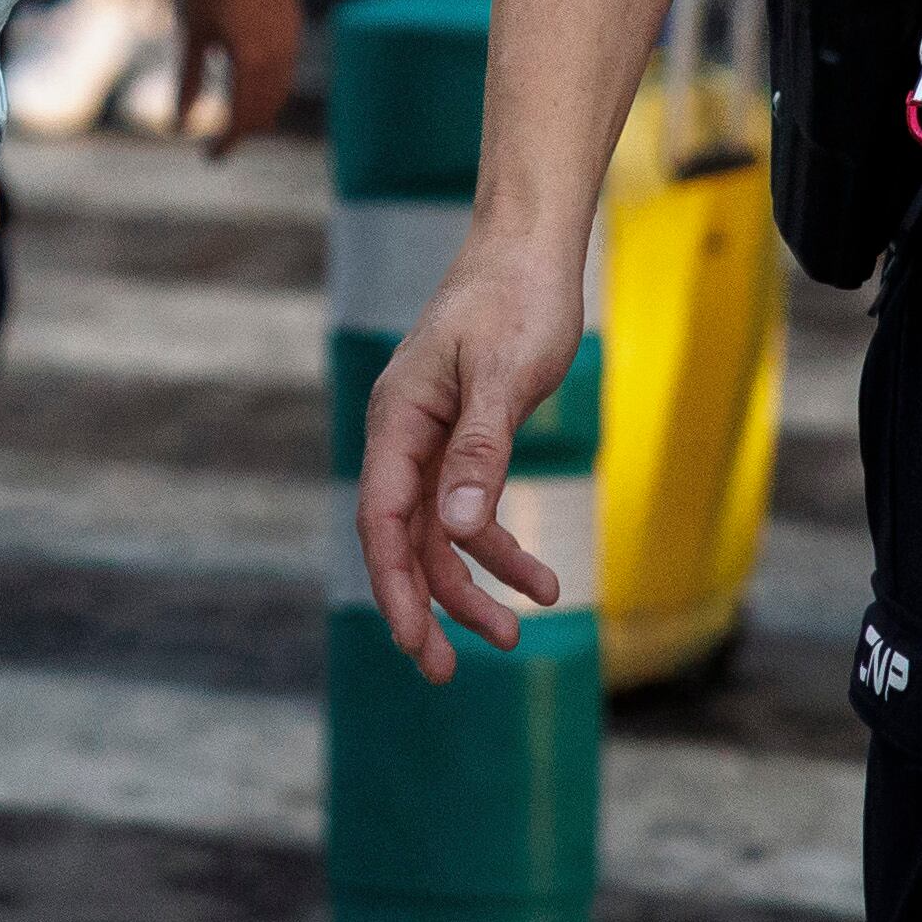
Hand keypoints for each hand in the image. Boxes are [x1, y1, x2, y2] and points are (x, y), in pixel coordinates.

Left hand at [175, 0, 302, 153]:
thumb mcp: (193, 30)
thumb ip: (189, 79)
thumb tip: (179, 122)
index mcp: (254, 61)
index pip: (244, 117)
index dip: (228, 142)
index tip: (212, 158)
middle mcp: (281, 57)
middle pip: (265, 110)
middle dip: (243, 132)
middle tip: (219, 147)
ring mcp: (292, 41)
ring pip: (278, 93)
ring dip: (258, 112)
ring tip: (234, 123)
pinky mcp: (294, 27)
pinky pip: (285, 72)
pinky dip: (269, 90)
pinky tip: (251, 89)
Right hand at [355, 228, 583, 679]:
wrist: (528, 252)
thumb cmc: (513, 304)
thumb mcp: (502, 378)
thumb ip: (478, 452)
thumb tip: (458, 527)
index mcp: (398, 419)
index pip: (383, 519)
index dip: (394, 584)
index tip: (415, 642)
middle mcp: (405, 434)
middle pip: (402, 537)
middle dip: (424, 604)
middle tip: (444, 670)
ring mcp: (432, 437)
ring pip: (438, 531)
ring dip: (471, 583)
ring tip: (518, 633)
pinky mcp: (464, 437)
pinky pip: (467, 507)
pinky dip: (497, 547)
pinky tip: (537, 576)